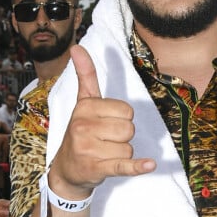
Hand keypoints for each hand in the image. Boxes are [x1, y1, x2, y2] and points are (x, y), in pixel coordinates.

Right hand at [49, 44, 155, 197]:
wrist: (67, 169)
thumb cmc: (81, 133)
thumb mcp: (83, 103)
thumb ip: (86, 76)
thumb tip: (77, 47)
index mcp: (85, 107)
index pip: (126, 110)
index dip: (122, 119)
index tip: (106, 124)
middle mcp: (83, 126)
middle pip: (129, 128)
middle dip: (123, 137)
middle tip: (105, 141)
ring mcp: (89, 149)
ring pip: (128, 148)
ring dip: (122, 154)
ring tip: (104, 154)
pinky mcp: (96, 168)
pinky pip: (124, 165)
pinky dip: (137, 166)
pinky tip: (150, 164)